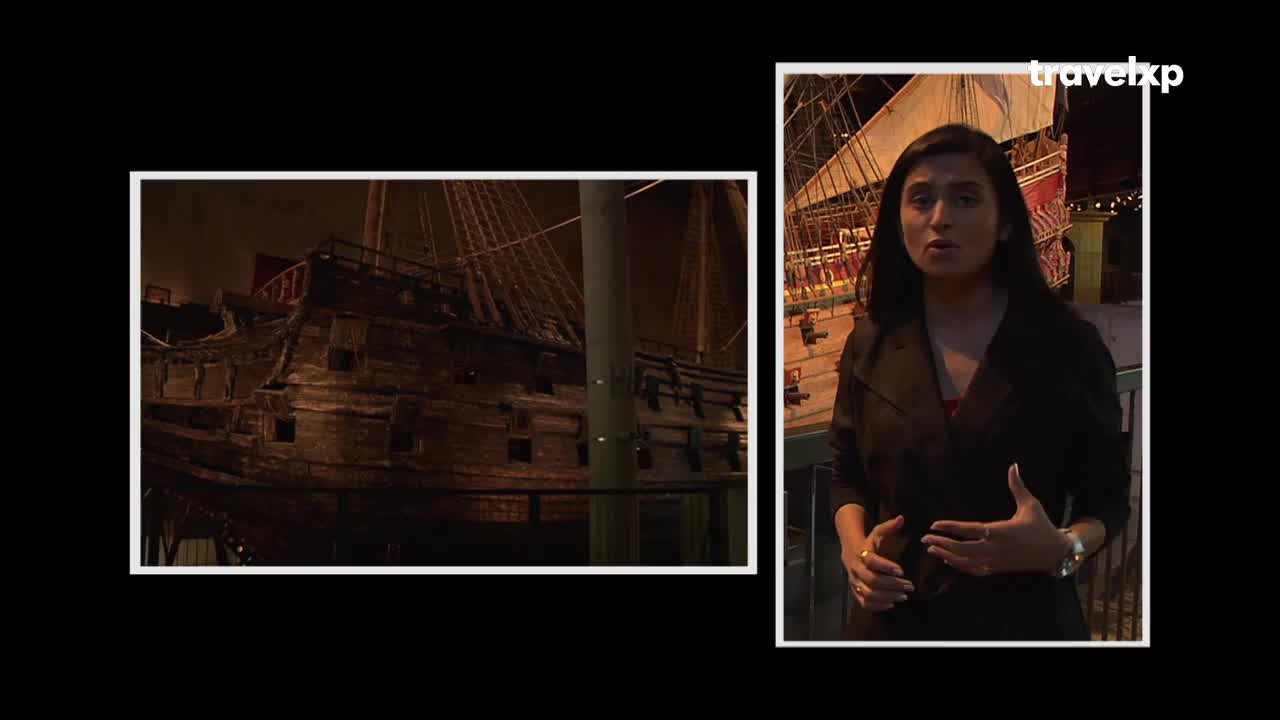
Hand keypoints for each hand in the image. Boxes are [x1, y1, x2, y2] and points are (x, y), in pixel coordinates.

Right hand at [842, 514, 914, 611]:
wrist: (850, 552)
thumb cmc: (868, 543)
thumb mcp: (877, 532)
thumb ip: (889, 527)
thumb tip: (902, 518)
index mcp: (862, 553)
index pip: (872, 561)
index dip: (886, 567)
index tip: (902, 571)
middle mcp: (856, 569)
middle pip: (872, 580)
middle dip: (892, 585)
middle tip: (909, 586)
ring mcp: (855, 581)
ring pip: (868, 593)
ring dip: (887, 597)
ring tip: (904, 596)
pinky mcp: (856, 591)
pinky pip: (864, 602)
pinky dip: (878, 606)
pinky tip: (892, 604)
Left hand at [921, 463, 1073, 575]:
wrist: (1055, 553)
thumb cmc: (1041, 526)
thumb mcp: (1031, 504)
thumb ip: (1017, 486)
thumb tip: (1013, 465)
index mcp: (1001, 531)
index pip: (970, 530)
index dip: (951, 528)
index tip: (934, 524)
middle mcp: (996, 548)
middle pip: (962, 549)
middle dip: (942, 544)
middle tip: (925, 539)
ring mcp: (996, 561)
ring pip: (966, 562)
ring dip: (946, 555)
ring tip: (931, 549)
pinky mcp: (998, 569)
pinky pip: (974, 570)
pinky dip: (959, 566)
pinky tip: (948, 559)